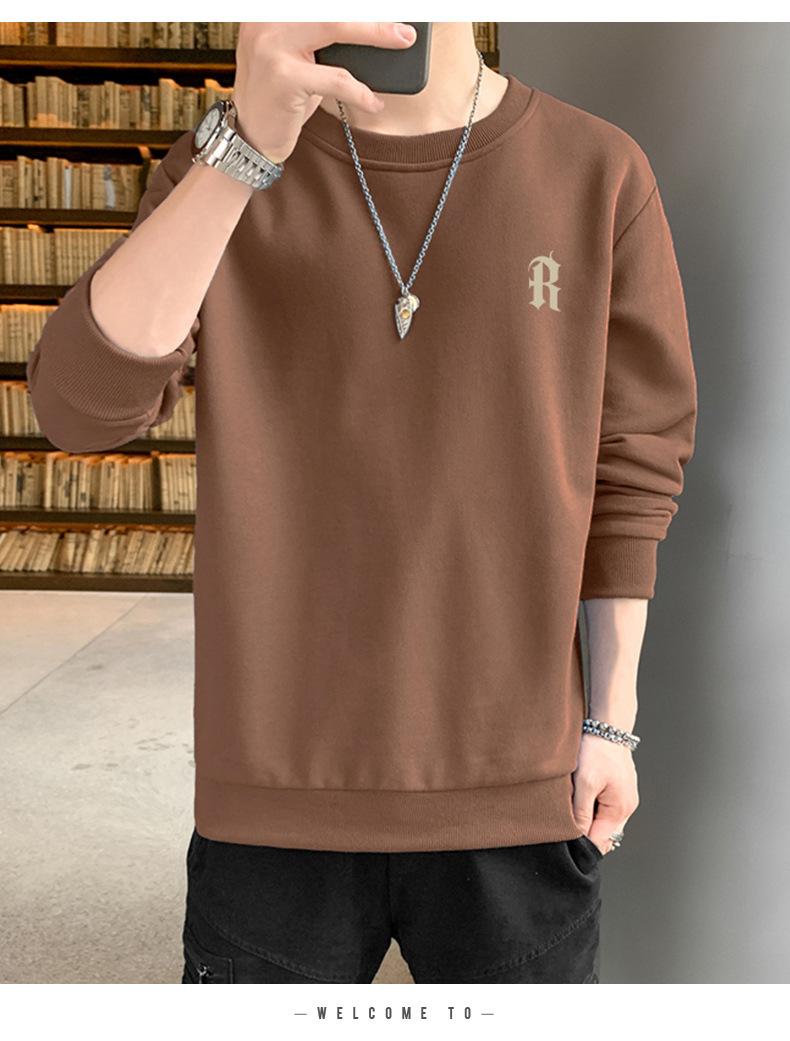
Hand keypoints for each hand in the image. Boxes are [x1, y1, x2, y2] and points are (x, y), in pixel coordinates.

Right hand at [232, 22, 417, 163]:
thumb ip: (322, 39)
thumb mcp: (297, 60)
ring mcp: (271, 46)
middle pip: (330, 7)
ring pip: (336, 27)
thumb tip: (372, 28)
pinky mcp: (283, 76)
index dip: (355, 7)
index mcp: (270, 11)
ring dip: (376, 35)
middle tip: (403, 24)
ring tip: (401, 42)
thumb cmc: (279, 98)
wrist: (249, 138)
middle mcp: (266, 20)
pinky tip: (374, 101)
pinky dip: (360, 91)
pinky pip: (336, 79)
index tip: (385, 8)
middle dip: (371, 14)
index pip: (318, 3)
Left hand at [572, 733, 638, 854]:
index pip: (600, 842)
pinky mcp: (619, 791)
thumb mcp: (584, 782)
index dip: (581, 843)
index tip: (563, 838)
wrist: (608, 726)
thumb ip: (580, 812)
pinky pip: (605, 809)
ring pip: (603, 822)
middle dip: (585, 832)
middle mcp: (627, 808)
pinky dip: (593, 807)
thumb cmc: (598, 751)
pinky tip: (581, 796)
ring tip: (573, 805)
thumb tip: (577, 836)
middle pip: (603, 834)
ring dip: (588, 819)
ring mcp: (625, 800)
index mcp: (620, 810)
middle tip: (565, 822)